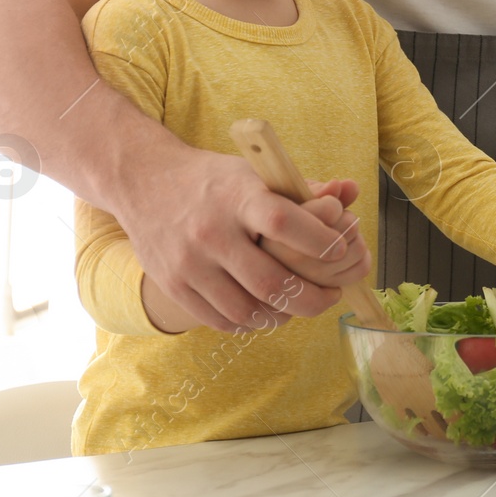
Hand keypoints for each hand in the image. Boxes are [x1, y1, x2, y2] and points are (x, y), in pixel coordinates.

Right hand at [118, 147, 367, 330]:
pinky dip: (250, 323)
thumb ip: (303, 189)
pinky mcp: (173, 285)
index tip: (341, 249)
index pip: (284, 222)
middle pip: (269, 280)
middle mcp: (211, 232)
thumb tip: (350, 191)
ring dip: (283, 316)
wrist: (145, 182)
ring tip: (299, 306)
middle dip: (311, 297)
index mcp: (237, 197)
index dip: (319, 241)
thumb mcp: (256, 173)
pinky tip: (266, 312)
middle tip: (331, 296)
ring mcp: (189, 263)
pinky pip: (220, 320)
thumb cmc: (214, 180)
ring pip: (246, 310)